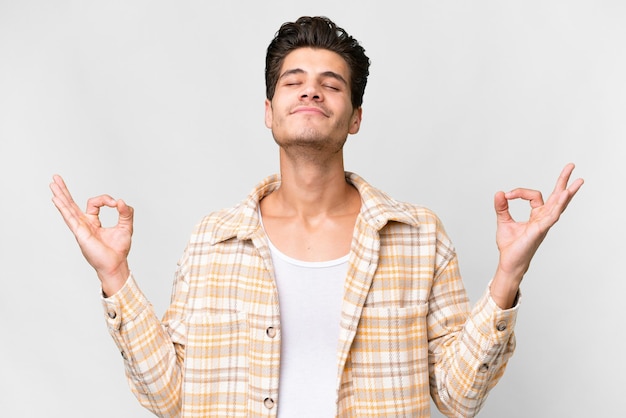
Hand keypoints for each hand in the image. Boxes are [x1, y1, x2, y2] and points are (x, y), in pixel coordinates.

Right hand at [50, 175, 132, 295]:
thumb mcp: (126, 227)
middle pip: (71, 203)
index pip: (95, 202)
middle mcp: (84, 224)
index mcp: (93, 222)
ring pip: (68, 208)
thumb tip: (120, 201)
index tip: (116, 204)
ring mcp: (80, 228)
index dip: (106, 199)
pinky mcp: (80, 233)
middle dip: (64, 190)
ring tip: (52, 183)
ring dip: (61, 194)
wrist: (116, 265)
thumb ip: (125, 213)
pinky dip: (63, 207)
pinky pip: (70, 218)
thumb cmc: (119, 249)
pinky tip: (56, 199)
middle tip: (56, 177)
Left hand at [490, 163, 583, 306]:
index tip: (506, 195)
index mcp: (536, 215)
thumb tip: (499, 192)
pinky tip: (564, 196)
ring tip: (577, 182)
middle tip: (571, 166)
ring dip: (567, 194)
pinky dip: (558, 205)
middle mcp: (543, 218)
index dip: (519, 192)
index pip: (533, 196)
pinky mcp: (540, 230)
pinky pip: (552, 216)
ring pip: (558, 206)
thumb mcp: (504, 221)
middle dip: (563, 181)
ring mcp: (544, 224)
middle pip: (557, 197)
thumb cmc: (510, 245)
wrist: (509, 262)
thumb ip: (502, 207)